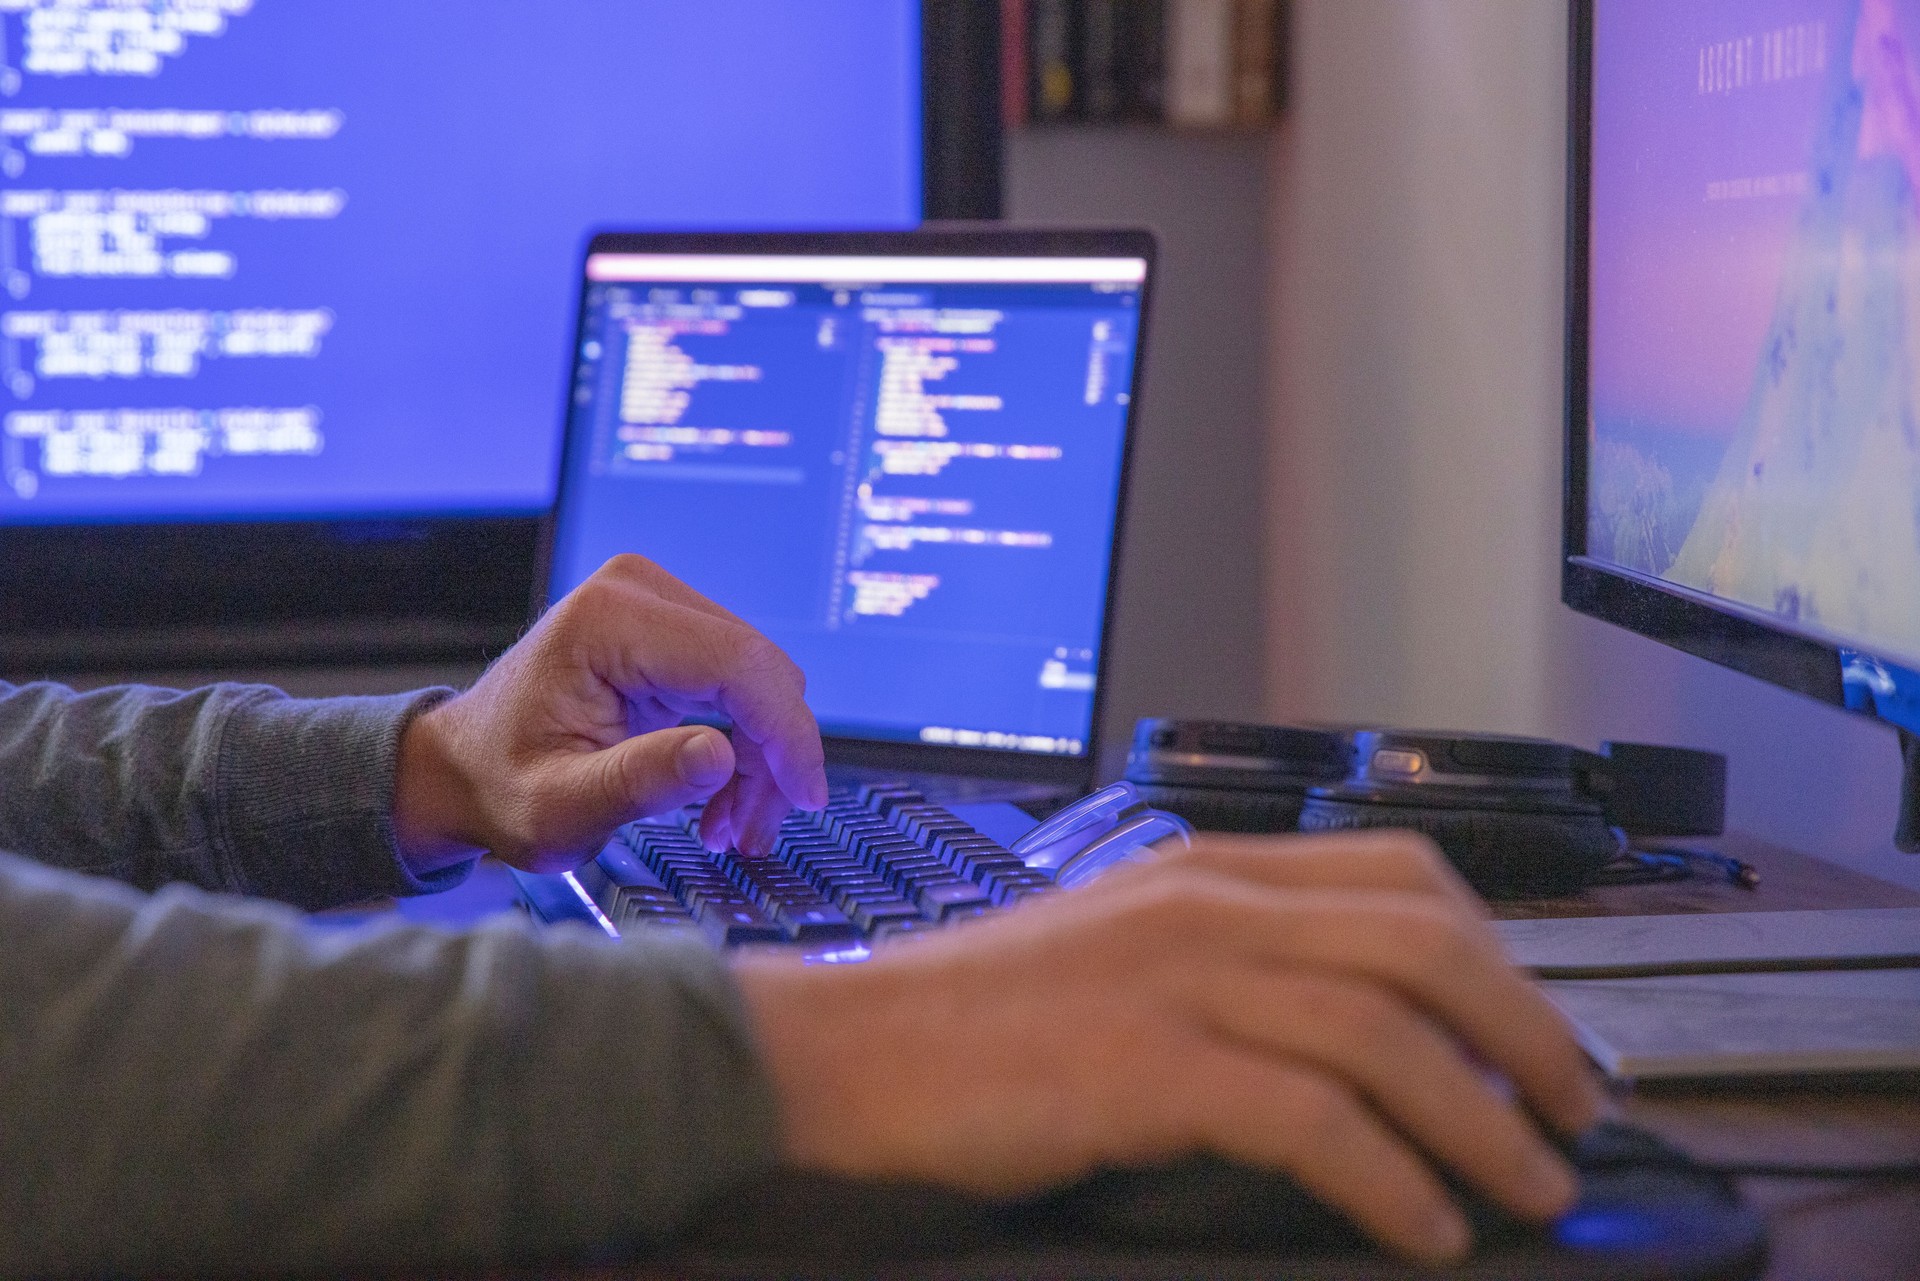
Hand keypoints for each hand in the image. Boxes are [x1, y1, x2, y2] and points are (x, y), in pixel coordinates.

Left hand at [391, 554, 827, 874]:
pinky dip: (744, 746)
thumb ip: (640, 781)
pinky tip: (717, 797)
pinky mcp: (672, 633)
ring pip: (760, 682)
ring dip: (759, 760)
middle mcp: (639, 594)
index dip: (786, 732)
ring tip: (726, 827)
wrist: (462, 770)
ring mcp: (658, 607)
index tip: (805, 795)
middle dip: (771, 759)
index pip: (737, 663)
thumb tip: (721, 756)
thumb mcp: (560, 807)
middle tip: (747, 834)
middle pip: (758, 671)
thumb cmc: (498, 786)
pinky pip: (741, 686)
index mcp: (608, 620)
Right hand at [735, 830, 1605, 1264]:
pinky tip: (1423, 1225)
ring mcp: (1179, 981)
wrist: (849, 1049)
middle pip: (1423, 945)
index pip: (1401, 874)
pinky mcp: (1147, 1068)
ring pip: (1387, 1032)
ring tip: (1529, 1188)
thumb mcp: (1118, 950)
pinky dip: (1392, 1177)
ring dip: (1483, 1120)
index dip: (1500, 952)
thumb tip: (1353, 1039)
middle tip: (1577, 1114)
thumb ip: (1226, 962)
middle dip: (1527, 1032)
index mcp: (1209, 869)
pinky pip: (1315, 1120)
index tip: (1541, 1029)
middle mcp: (1209, 906)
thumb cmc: (977, 1017)